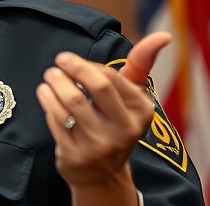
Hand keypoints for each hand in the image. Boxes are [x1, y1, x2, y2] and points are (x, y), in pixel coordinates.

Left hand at [35, 32, 171, 204]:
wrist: (102, 174)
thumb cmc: (115, 122)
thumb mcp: (132, 96)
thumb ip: (141, 63)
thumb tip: (164, 35)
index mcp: (141, 111)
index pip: (110, 77)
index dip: (85, 65)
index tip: (70, 60)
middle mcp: (125, 130)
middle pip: (96, 87)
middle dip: (72, 69)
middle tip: (57, 64)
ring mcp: (100, 145)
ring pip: (72, 103)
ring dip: (54, 84)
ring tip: (49, 77)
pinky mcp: (76, 155)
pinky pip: (56, 121)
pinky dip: (47, 103)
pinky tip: (45, 94)